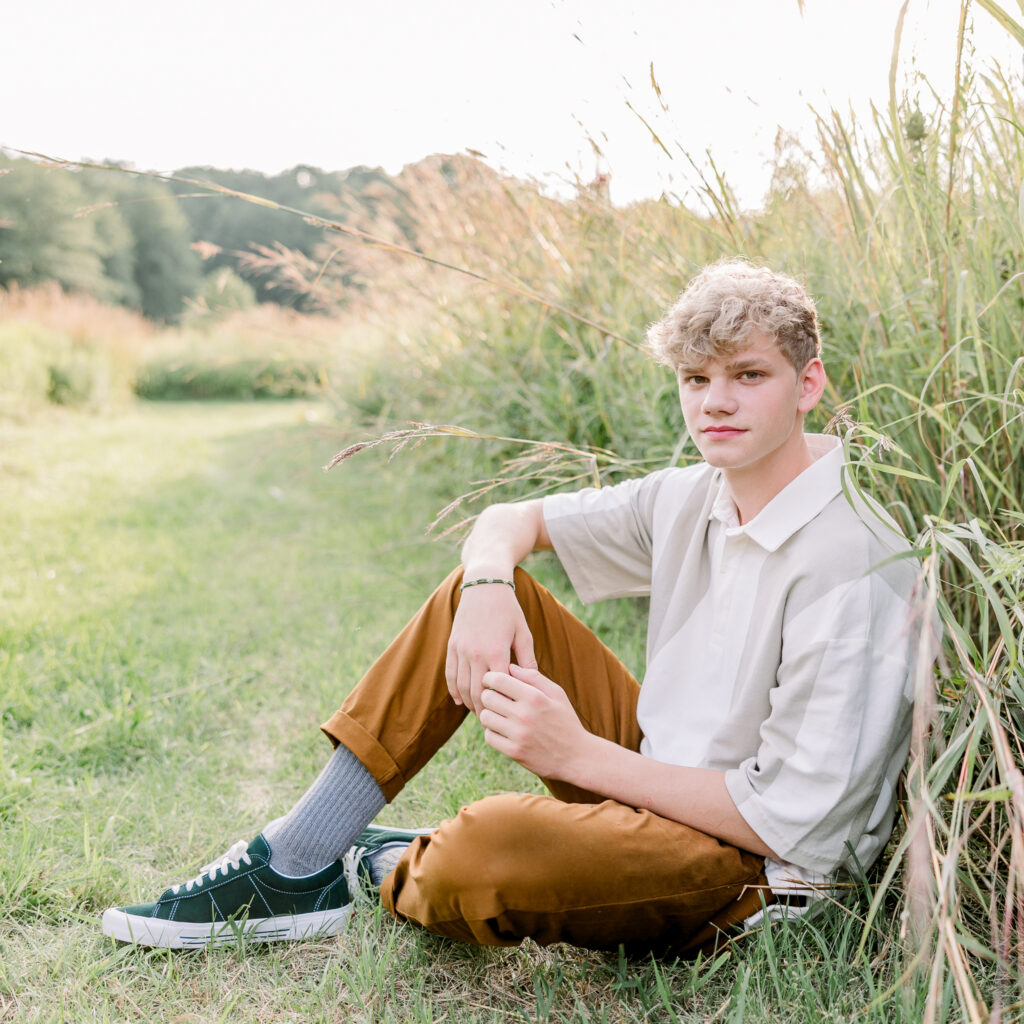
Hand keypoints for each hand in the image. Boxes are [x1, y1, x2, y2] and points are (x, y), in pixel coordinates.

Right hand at [444, 584, 537, 714]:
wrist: (484, 586)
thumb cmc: (509, 609)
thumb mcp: (523, 633)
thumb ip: (527, 660)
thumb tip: (533, 683)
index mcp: (497, 651)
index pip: (498, 688)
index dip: (503, 704)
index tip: (509, 717)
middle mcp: (476, 653)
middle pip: (477, 692)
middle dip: (485, 709)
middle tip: (493, 722)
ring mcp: (461, 650)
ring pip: (462, 686)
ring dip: (469, 702)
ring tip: (479, 713)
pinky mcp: (452, 646)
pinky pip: (450, 674)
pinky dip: (454, 690)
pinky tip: (461, 700)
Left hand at [477, 664, 588, 779]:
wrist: (577, 757)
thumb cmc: (566, 721)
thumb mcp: (557, 694)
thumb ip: (534, 677)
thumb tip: (510, 667)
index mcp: (535, 697)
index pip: (498, 680)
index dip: (490, 678)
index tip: (491, 681)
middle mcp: (525, 715)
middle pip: (488, 697)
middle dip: (489, 695)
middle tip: (496, 699)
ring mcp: (518, 735)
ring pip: (485, 717)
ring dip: (489, 714)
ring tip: (499, 715)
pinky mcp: (514, 752)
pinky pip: (489, 737)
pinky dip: (492, 733)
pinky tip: (503, 731)